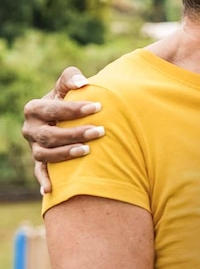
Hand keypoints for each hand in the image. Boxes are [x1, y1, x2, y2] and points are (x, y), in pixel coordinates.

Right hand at [21, 67, 104, 193]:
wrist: (64, 117)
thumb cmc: (68, 98)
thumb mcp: (66, 87)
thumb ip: (71, 78)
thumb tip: (83, 83)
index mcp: (34, 109)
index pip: (52, 109)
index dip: (74, 109)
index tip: (98, 107)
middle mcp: (30, 129)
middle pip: (49, 134)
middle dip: (75, 133)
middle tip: (100, 130)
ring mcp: (34, 147)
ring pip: (45, 155)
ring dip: (65, 154)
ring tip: (87, 150)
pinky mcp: (40, 161)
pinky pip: (39, 173)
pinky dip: (43, 181)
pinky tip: (50, 189)